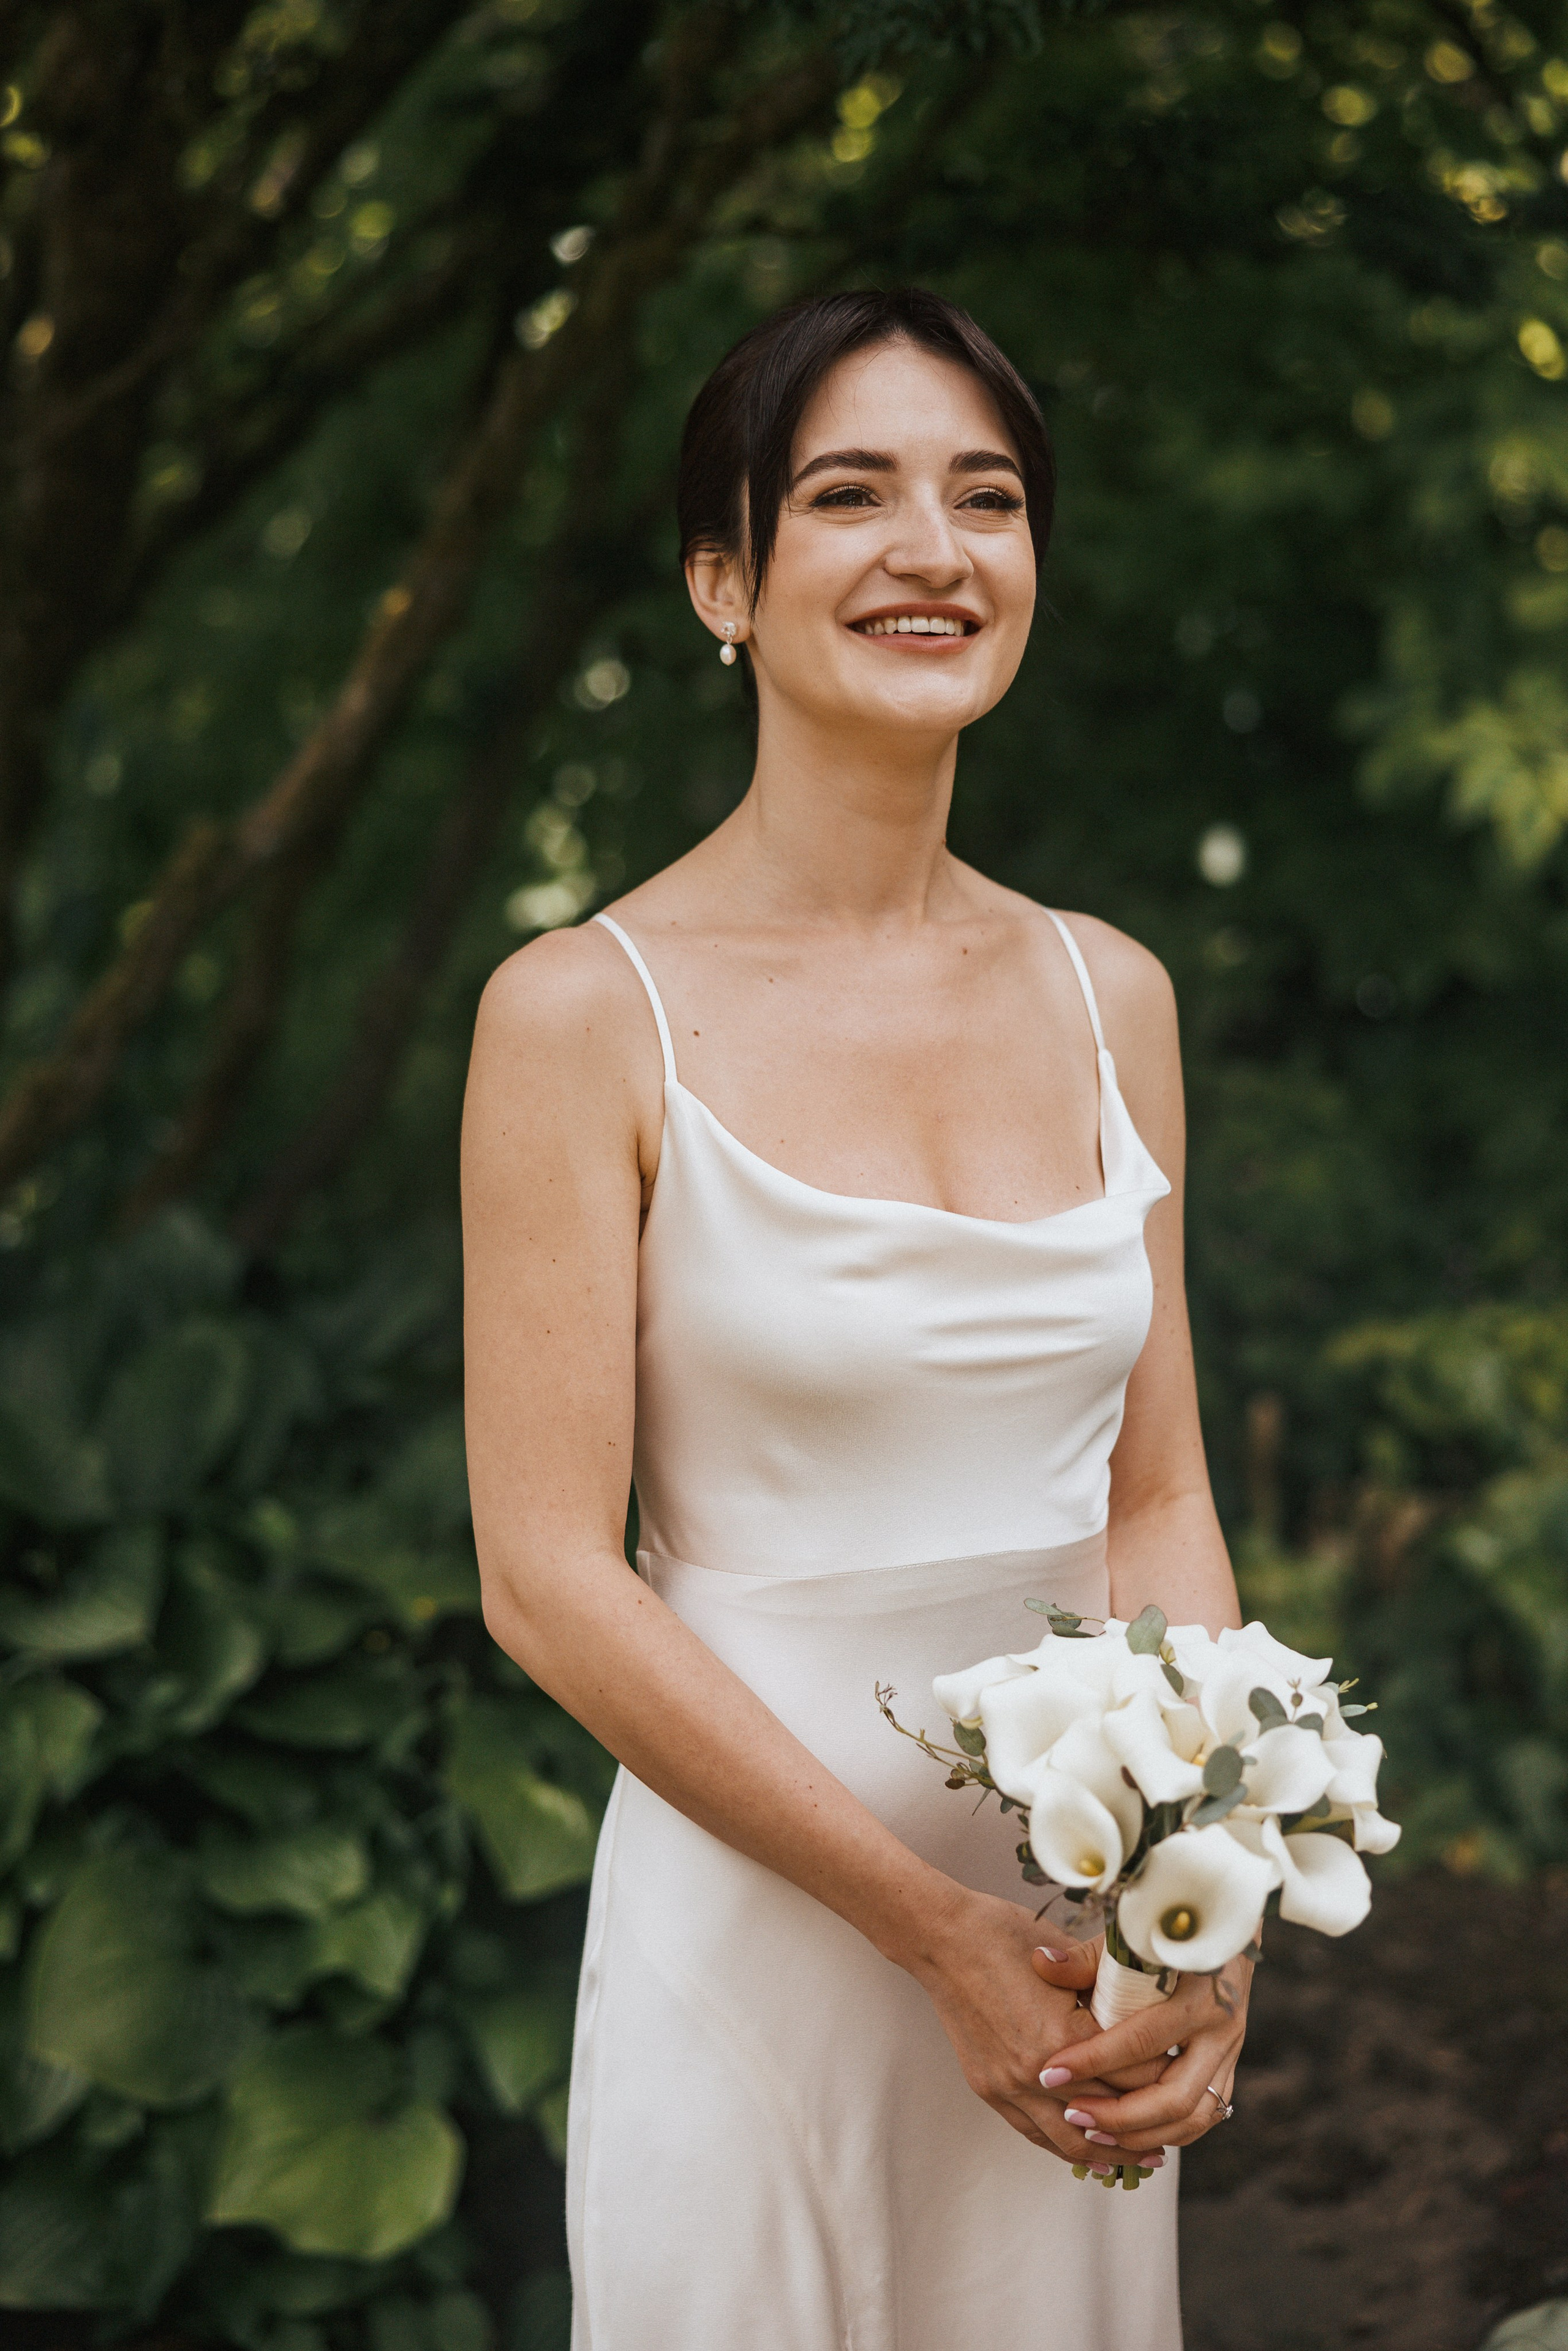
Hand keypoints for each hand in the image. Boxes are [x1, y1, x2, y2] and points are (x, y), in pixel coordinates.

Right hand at [906, 1889, 1171, 2169]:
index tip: (1186, 2081)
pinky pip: (1035, 2134)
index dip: (1164, 2079)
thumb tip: (1145, 2008)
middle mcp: (1036, 2071)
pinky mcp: (990, 2089)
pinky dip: (1068, 2147)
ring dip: (1110, 2153)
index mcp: (1063, 2035)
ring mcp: (1009, 2086)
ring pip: (1071, 2140)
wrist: (942, 1938)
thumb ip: (1104, 1990)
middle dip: (1146, 2125)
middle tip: (1178, 2129)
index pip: (1131, 2075)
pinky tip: (1092, 2153)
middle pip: (1108, 2114)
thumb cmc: (1004, 1934)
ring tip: (1144, 2158)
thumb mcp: (1065, 1957)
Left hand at [1034, 1952, 1252, 2159]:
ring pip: (1194, 2117)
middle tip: (1074, 2115)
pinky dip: (1166, 2133)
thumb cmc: (1168, 1931)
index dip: (1092, 2059)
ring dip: (1143, 2134)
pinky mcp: (1228, 2069)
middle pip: (1175, 2096)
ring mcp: (1229, 2054)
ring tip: (1094, 2134)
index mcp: (1196, 1993)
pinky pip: (1203, 2117)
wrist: (1225, 1929)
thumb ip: (1087, 1958)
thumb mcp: (1131, 1939)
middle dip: (1121, 2116)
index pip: (1140, 2039)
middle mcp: (1220, 2030)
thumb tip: (1040, 1962)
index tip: (1049, 2072)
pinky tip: (1127, 2136)